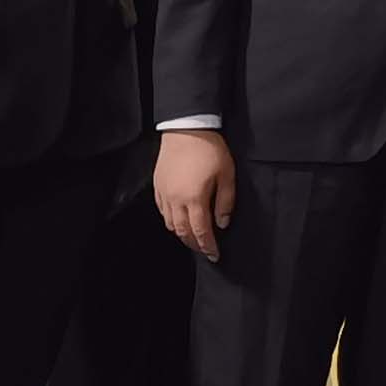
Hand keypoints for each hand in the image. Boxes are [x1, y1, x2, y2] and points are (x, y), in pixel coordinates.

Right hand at [153, 130, 237, 261]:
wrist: (186, 129)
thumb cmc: (210, 150)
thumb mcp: (227, 174)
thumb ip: (225, 201)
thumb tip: (222, 223)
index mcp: (194, 199)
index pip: (201, 232)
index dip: (208, 246)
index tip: (215, 255)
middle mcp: (176, 201)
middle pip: (183, 232)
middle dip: (194, 244)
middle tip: (204, 250)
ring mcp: (164, 194)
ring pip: (170, 224)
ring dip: (182, 234)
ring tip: (193, 238)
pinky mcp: (158, 187)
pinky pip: (163, 212)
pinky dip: (171, 221)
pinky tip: (179, 221)